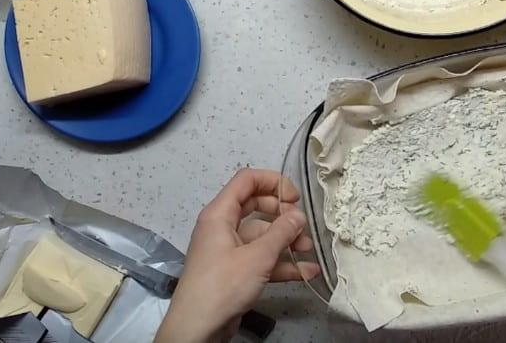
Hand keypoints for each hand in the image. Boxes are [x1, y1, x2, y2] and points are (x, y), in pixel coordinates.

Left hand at [155, 169, 319, 342]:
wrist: (198, 326)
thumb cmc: (223, 284)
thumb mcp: (257, 256)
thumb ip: (281, 232)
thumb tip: (298, 215)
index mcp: (220, 213)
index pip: (246, 180)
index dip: (273, 182)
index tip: (295, 198)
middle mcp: (223, 227)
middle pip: (256, 206)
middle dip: (283, 214)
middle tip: (302, 225)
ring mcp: (229, 249)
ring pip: (262, 235)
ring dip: (286, 241)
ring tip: (307, 250)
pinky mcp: (235, 271)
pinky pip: (261, 259)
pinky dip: (281, 263)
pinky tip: (305, 271)